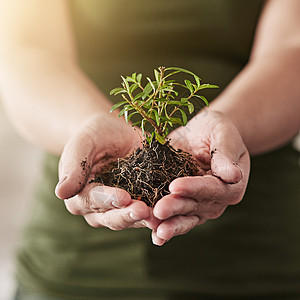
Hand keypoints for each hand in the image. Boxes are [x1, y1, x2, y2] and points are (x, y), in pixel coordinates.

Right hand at [55, 114, 158, 229]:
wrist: (115, 134)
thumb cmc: (96, 135)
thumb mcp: (83, 142)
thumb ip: (74, 165)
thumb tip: (61, 192)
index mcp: (80, 195)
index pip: (92, 201)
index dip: (107, 199)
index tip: (123, 197)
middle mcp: (99, 208)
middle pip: (112, 217)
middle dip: (128, 214)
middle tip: (143, 210)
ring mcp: (121, 208)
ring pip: (132, 219)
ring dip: (146, 219)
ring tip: (160, 215)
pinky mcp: (141, 203)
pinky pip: (150, 212)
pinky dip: (160, 213)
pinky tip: (173, 211)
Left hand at [151, 110, 249, 244]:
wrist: (202, 133)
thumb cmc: (216, 130)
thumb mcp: (224, 135)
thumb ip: (226, 155)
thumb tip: (234, 175)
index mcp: (230, 185)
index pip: (211, 188)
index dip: (193, 188)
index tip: (175, 186)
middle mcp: (215, 200)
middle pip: (194, 206)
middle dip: (176, 208)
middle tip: (159, 211)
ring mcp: (198, 205)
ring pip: (184, 217)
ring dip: (169, 225)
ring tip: (155, 232)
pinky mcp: (182, 202)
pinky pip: (174, 216)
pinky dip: (163, 225)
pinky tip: (154, 235)